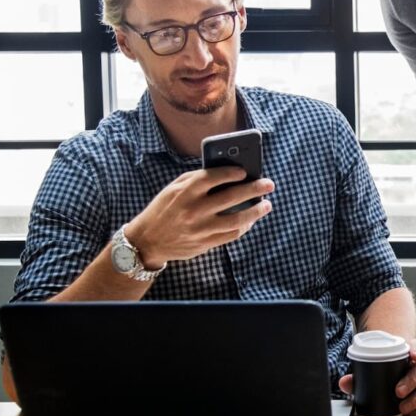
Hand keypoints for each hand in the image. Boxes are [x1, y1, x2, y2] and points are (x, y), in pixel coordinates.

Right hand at [126, 166, 274, 267]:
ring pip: (236, 220)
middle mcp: (193, 210)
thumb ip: (197, 179)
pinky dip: (244, 227)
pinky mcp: (204, 243)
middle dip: (254, 189)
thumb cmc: (164, 208)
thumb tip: (227, 172)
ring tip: (266, 205)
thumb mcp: (174, 188)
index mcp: (185, 192)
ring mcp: (200, 229)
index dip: (232, 173)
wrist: (147, 240)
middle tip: (268, 185)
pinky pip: (231, 235)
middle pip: (231, 197)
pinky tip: (251, 220)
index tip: (245, 171)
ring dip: (255, 211)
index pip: (213, 177)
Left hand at [339, 338, 415, 415]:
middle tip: (398, 392)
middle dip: (411, 381)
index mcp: (408, 355)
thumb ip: (358, 377)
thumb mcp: (371, 372)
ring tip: (403, 408)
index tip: (412, 356)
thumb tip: (344, 383)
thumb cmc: (385, 374)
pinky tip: (414, 413)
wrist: (396, 379)